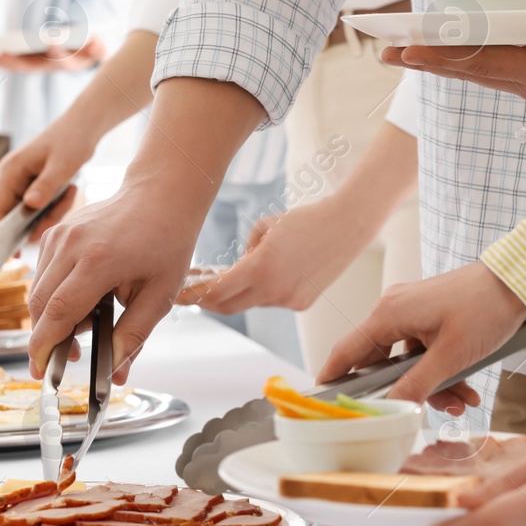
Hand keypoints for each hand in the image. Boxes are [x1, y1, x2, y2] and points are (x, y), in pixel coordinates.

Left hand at [0, 34, 106, 73]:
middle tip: (0, 50)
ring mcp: (37, 66)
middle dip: (15, 60)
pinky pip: (8, 62)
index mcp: (68, 64)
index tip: (52, 41)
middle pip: (30, 67)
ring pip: (15, 66)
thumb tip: (96, 41)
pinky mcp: (27, 62)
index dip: (58, 52)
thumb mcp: (99, 47)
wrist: (85, 55)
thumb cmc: (91, 48)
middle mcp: (50, 68)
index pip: (62, 61)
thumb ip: (99, 47)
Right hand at [0, 123, 95, 230]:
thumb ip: (46, 186)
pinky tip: (70, 192)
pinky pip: (40, 207)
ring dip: (51, 213)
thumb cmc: (72, 141)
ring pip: (29, 214)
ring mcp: (21, 182)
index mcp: (10, 172)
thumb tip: (30, 206)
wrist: (83, 126)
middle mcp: (10, 178)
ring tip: (70, 195)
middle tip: (61, 214)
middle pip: (14, 217)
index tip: (19, 254)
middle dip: (38, 222)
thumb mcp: (62, 166)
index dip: (3, 236)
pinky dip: (55, 207)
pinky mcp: (33, 185)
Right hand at [28, 76, 267, 380]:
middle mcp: (70, 245)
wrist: (160, 195)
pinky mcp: (55, 232)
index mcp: (98, 261)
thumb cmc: (166, 242)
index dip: (44, 346)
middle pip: (40, 305)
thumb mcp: (159, 296)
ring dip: (50, 318)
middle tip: (69, 359)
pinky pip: (43, 274)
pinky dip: (53, 295)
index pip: (58, 313)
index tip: (39, 371)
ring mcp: (59, 235)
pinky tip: (82, 301)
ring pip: (37, 290)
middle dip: (47, 338)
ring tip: (84, 327)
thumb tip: (116, 374)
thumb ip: (134, 336)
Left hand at [191, 197, 374, 313]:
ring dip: (238, 292)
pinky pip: (271, 300)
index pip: (216, 292)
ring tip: (228, 275)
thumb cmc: (303, 220)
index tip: (178, 294)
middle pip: (228, 305)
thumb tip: (233, 274)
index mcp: (261, 267)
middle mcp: (275, 289)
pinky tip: (265, 273)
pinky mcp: (301, 303)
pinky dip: (262, 290)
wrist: (346, 225)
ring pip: (251, 302)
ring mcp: (290, 300)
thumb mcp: (264, 228)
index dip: (194, 296)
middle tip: (193, 290)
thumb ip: (243, 254)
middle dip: (208, 300)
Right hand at [318, 262, 525, 412]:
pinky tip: (466, 388)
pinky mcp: (429, 316)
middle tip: (418, 413)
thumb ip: (417, 384)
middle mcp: (393, 310)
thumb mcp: (451, 356)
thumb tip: (391, 408)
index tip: (324, 402)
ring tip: (461, 401)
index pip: (347, 351)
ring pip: (408, 362)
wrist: (517, 283)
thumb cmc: (485, 309)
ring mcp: (412, 312)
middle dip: (404, 391)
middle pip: (381, 362)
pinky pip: (424, 352)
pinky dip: (441, 372)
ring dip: (432, 385)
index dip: (333, 378)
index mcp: (388, 313)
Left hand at [385, 22, 525, 121]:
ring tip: (402, 52)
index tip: (409, 50)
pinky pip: (498, 72)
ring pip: (482, 73)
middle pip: (474, 70)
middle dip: (428, 59)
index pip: (488, 62)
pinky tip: (448, 56)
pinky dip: (468, 63)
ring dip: (442, 62)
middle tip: (382, 50)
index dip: (447, 55)